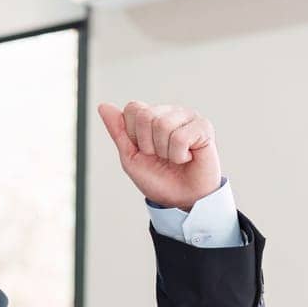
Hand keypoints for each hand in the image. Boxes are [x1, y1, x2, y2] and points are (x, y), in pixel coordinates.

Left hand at [99, 101, 220, 210]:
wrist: (181, 200)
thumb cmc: (159, 179)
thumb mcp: (130, 157)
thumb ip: (118, 132)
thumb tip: (103, 106)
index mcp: (152, 115)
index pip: (133, 109)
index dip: (134, 135)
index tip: (145, 151)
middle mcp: (170, 112)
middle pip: (145, 115)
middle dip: (148, 145)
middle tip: (161, 157)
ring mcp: (188, 117)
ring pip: (162, 125)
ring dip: (165, 152)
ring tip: (175, 158)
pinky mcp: (204, 127)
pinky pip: (180, 137)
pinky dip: (179, 156)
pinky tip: (187, 158)